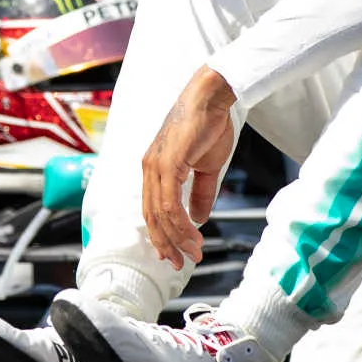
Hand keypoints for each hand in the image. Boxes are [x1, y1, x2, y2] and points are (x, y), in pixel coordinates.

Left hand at [141, 67, 238, 268]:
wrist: (212, 98)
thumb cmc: (208, 126)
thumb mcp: (206, 167)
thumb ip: (200, 193)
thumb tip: (198, 218)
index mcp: (154, 170)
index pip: (152, 210)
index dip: (162, 234)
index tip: (173, 253)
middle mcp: (149, 169)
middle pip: (152, 216)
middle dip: (166, 243)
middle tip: (180, 263)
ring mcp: (155, 166)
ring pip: (160, 213)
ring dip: (177, 238)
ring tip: (193, 253)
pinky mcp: (167, 163)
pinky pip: (170, 202)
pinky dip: (180, 223)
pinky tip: (194, 233)